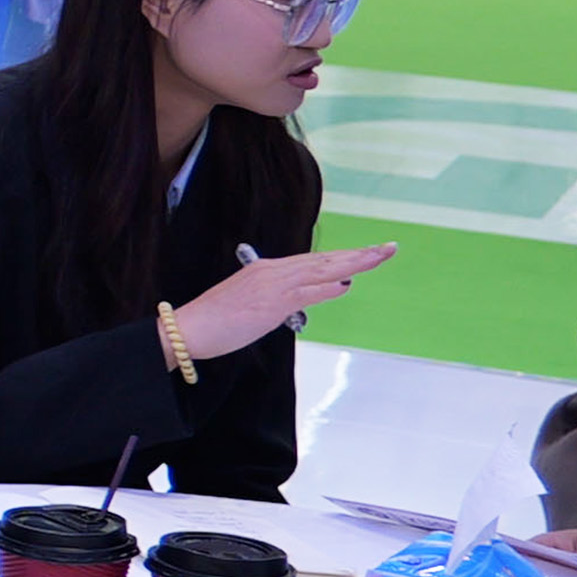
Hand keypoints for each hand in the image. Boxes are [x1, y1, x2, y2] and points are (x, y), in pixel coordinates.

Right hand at [173, 240, 392, 360]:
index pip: (314, 261)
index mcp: (268, 270)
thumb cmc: (214, 320)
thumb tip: (300, 302)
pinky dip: (327, 288)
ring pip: (321, 270)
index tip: (368, 253)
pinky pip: (306, 292)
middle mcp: (273, 272)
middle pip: (324, 260)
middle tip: (388, 248)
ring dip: (353, 264)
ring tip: (379, 257)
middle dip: (359, 254)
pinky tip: (347, 284)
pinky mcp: (271, 303)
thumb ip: (277, 300)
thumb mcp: (251, 304)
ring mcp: (273, 286)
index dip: (344, 257)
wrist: (187, 328)